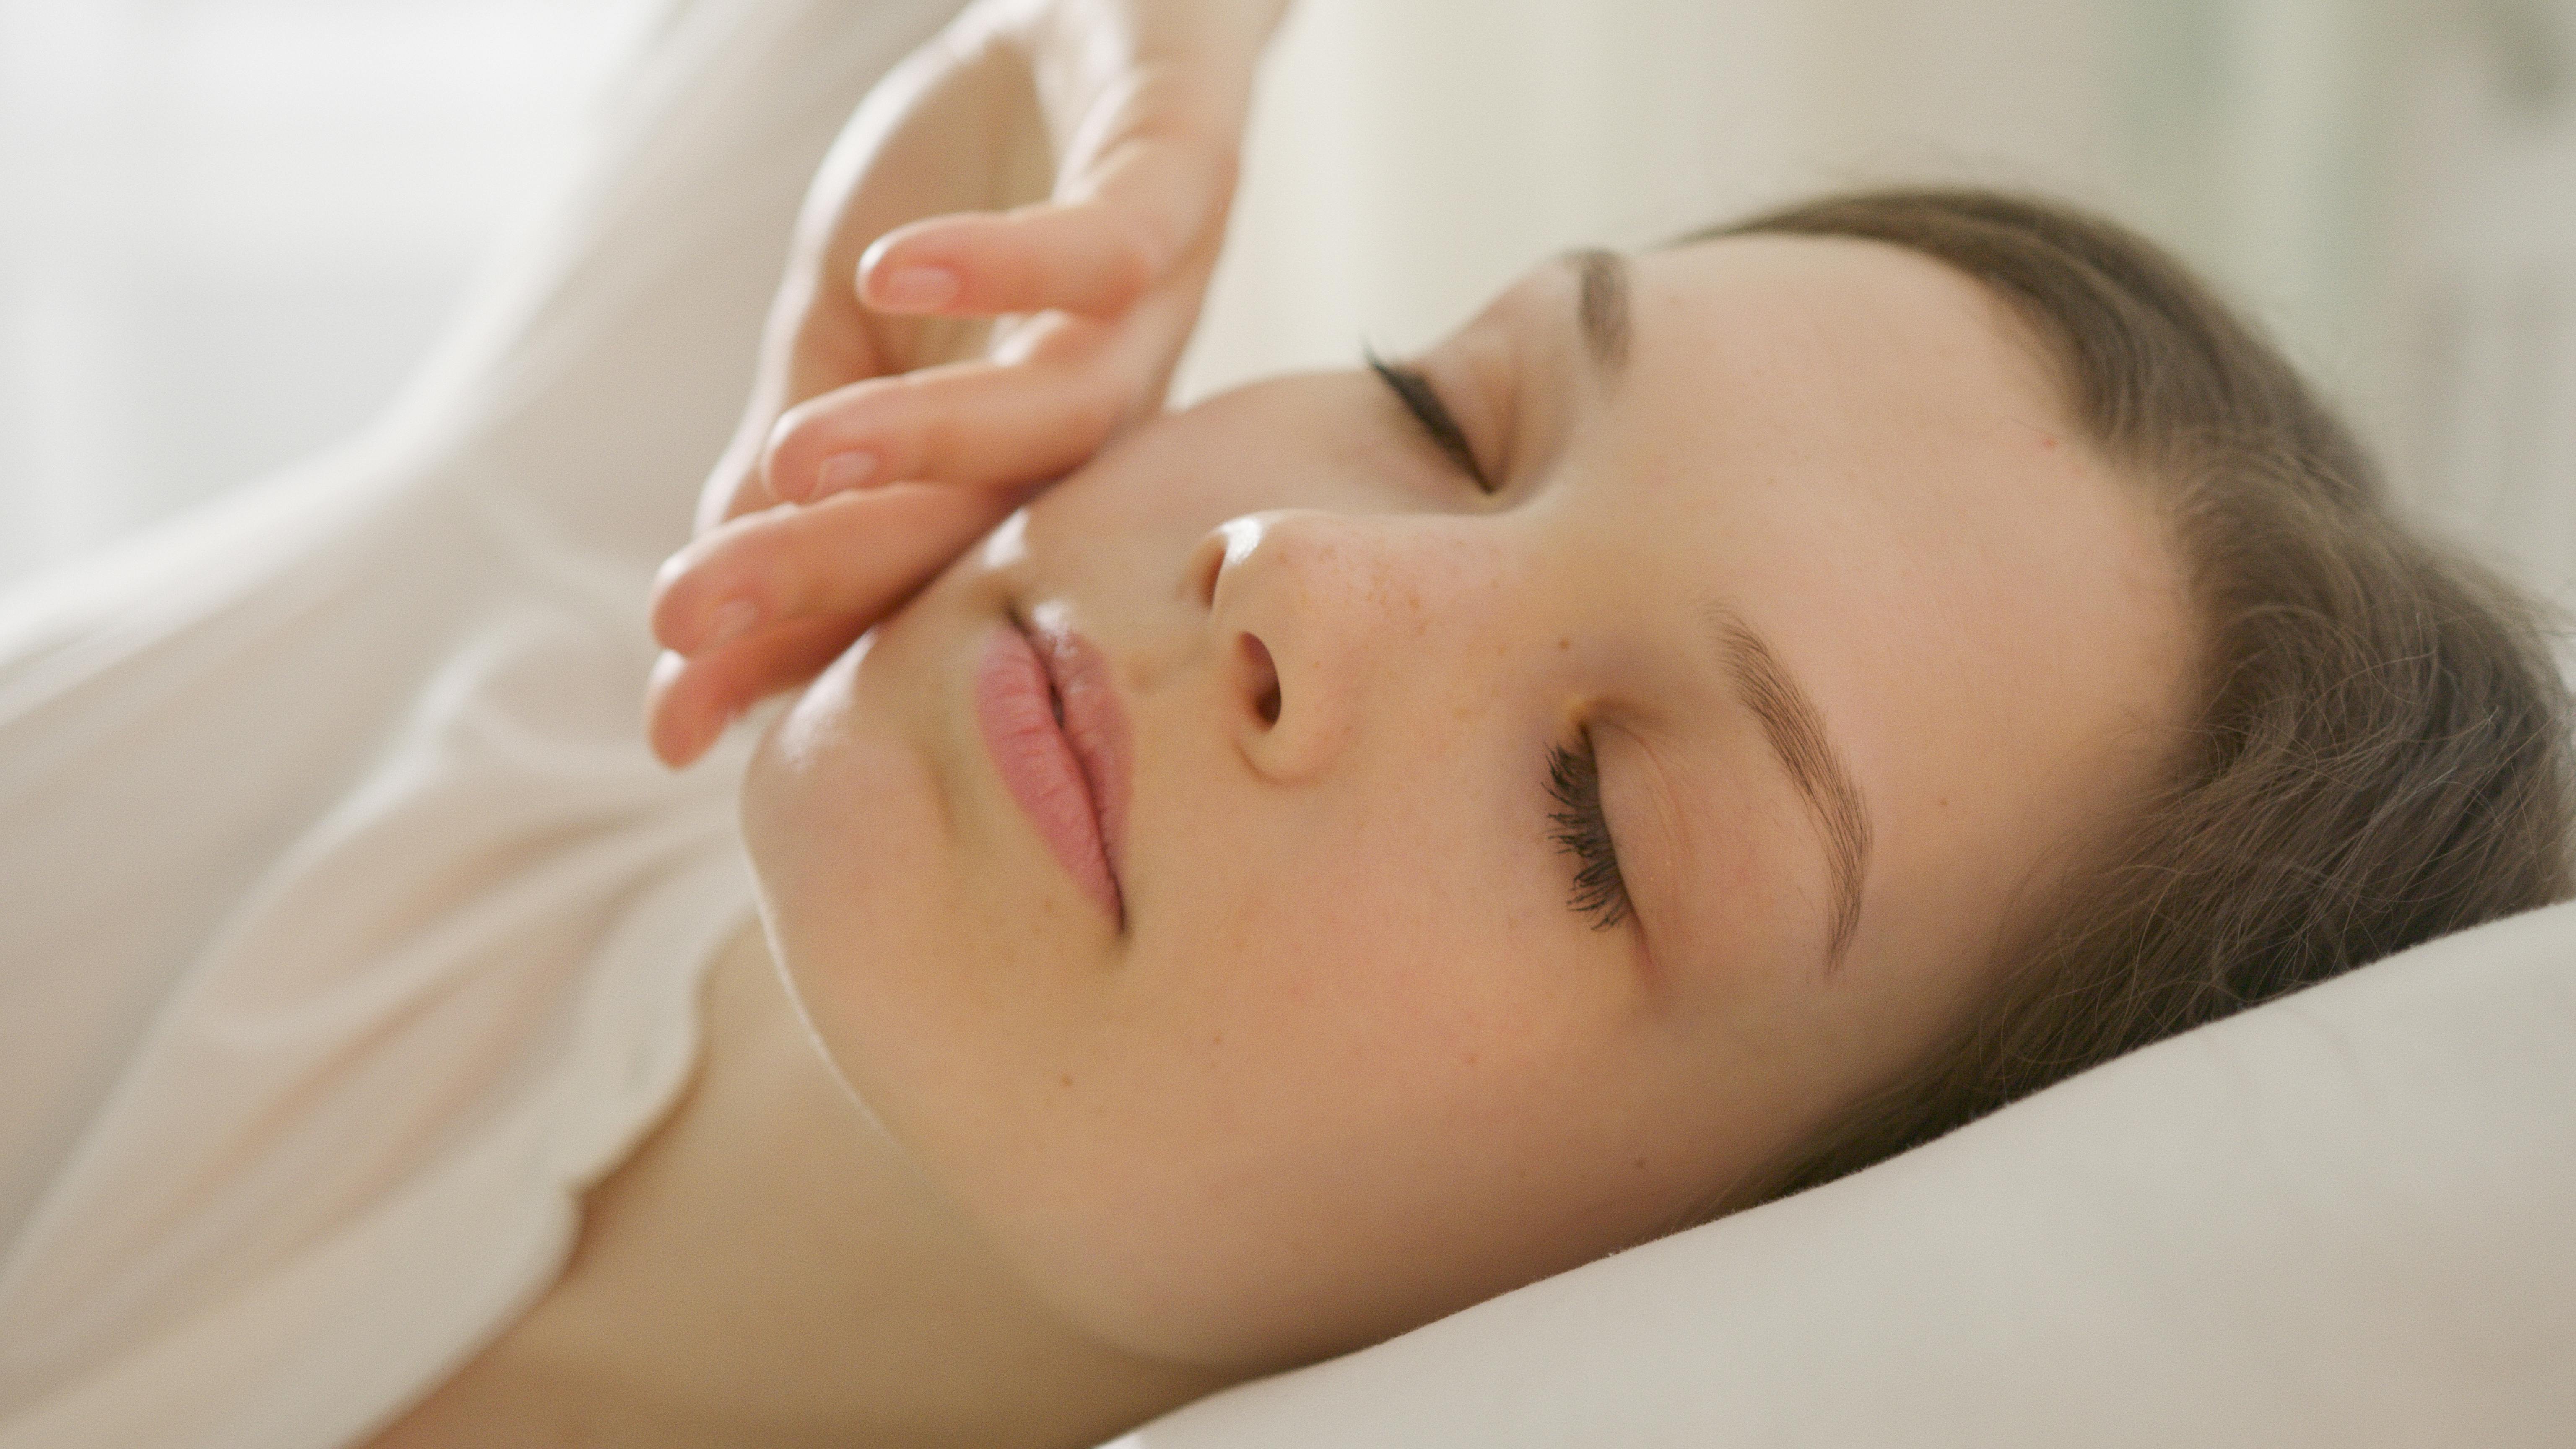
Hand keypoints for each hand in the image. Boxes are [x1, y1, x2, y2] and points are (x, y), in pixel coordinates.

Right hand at [645, 0, 1287, 766]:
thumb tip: (687, 632)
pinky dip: (1011, 266)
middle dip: (832, 574)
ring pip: (1058, 417)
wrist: (1086, 9)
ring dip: (921, 440)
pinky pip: (1109, 246)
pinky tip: (897, 270)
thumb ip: (781, 464)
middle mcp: (1098, 411)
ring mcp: (1153, 306)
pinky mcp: (1181, 183)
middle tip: (690, 614)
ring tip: (792, 455)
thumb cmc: (966, 184)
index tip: (671, 725)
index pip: (902, 576)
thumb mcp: (839, 327)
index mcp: (1017, 463)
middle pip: (977, 524)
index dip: (791, 651)